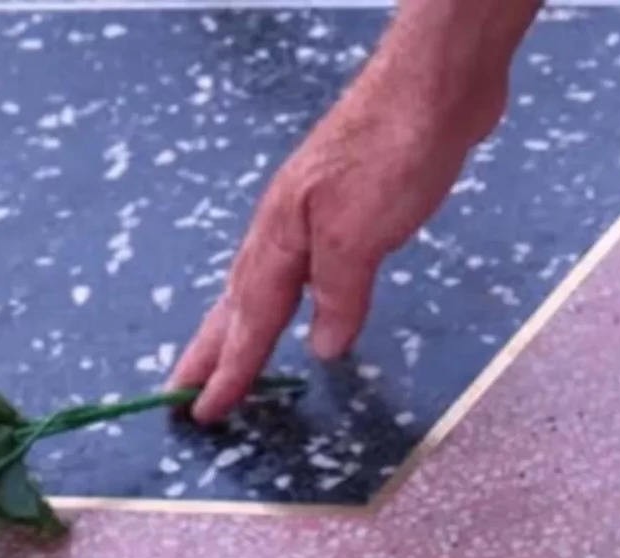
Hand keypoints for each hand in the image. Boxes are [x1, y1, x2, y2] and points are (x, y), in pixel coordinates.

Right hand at [171, 0, 539, 424]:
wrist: (435, 85)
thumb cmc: (394, 149)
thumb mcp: (361, 233)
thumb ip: (339, 293)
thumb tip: (322, 346)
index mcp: (281, 236)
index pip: (249, 319)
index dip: (229, 369)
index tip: (202, 410)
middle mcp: (287, 226)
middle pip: (239, 300)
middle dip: (212, 348)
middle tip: (184, 391)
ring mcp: (314, 212)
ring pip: (265, 280)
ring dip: (242, 320)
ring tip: (225, 353)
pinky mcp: (349, 203)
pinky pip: (303, 266)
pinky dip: (288, 294)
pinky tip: (302, 298)